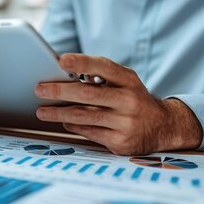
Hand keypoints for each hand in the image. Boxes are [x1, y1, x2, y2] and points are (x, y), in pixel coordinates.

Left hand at [34, 54, 202, 154]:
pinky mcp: (121, 142)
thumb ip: (101, 78)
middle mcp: (130, 101)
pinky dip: (73, 126)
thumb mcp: (126, 83)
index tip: (61, 60)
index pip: (104, 67)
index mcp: (129, 81)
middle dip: (59, 91)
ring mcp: (126, 123)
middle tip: (39, 89)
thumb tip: (63, 76)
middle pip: (88, 94)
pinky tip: (63, 122)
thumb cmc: (134, 100)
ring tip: (41, 111)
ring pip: (84, 116)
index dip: (82, 62)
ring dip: (59, 113)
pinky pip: (89, 132)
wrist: (164, 127)